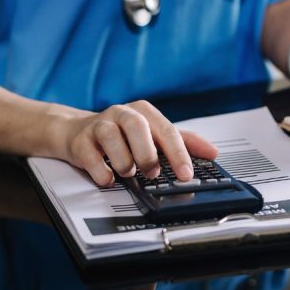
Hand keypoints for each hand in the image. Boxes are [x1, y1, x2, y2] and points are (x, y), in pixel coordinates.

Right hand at [56, 100, 217, 186]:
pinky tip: (108, 178)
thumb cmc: (122, 135)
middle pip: (138, 128)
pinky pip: (91, 156)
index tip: (186, 174)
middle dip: (147, 154)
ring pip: (112, 138)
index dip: (178, 154)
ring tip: (128, 172)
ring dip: (124, 162)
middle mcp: (122, 114)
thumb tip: (212, 151)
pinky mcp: (81, 141)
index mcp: (144, 112)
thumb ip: (182, 141)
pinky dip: (102, 171)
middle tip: (152, 173)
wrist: (77, 132)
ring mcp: (100, 125)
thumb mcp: (153, 134)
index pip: (167, 131)